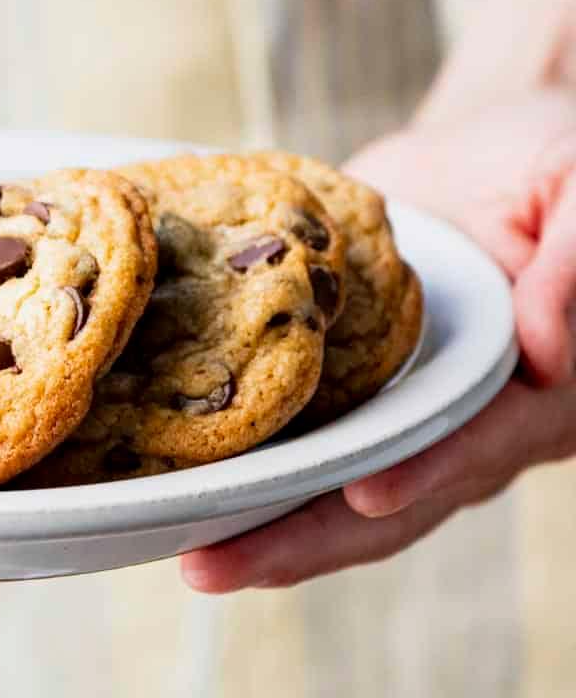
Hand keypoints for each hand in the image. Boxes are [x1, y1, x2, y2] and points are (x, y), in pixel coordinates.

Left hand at [182, 89, 575, 590]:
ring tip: (182, 549)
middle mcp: (458, 416)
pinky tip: (180, 473)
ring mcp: (395, 402)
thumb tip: (546, 350)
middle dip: (303, 535)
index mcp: (523, 387)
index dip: (420, 473)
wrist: (481, 152)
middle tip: (211, 565)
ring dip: (260, 517)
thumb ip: (572, 262)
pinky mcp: (343, 374)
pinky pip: (297, 423)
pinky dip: (247, 452)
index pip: (471, 442)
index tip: (362, 496)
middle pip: (385, 492)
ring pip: (329, 475)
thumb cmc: (544, 162)